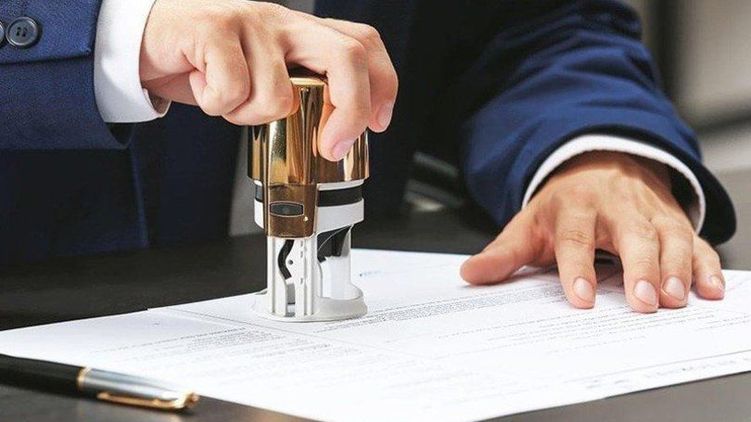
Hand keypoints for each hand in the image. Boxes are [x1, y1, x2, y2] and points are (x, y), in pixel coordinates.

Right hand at [139, 0, 397, 160]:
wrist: (146, 39)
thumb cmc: (208, 63)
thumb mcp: (264, 77)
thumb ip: (299, 93)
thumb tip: (335, 136)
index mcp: (302, 34)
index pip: (362, 44)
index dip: (382, 84)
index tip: (378, 124)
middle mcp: (284, 23)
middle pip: (346, 57)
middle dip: (350, 111)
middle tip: (331, 146)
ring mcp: (251, 22)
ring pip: (279, 94)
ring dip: (250, 115)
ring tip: (228, 99)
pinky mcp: (213, 28)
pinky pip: (233, 89)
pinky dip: (217, 104)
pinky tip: (204, 86)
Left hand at [460, 151, 724, 312]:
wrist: (600, 163)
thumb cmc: (563, 204)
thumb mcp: (529, 223)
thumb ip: (504, 253)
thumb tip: (470, 274)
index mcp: (574, 206)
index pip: (574, 238)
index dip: (577, 268)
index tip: (579, 298)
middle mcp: (616, 206)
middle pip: (631, 236)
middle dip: (639, 268)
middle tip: (643, 301)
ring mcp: (649, 212)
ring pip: (668, 237)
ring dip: (676, 268)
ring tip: (676, 298)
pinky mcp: (674, 221)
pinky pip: (694, 241)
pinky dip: (706, 263)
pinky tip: (710, 289)